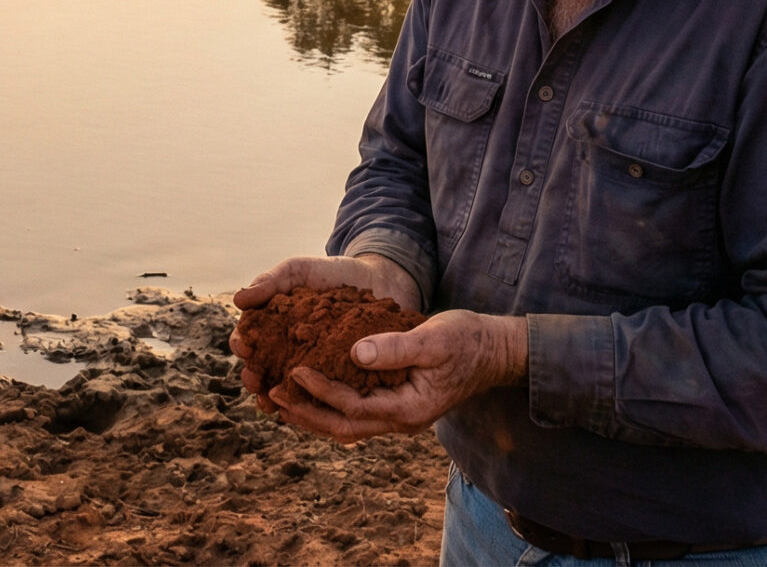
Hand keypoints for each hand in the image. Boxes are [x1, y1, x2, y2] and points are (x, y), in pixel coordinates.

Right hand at [229, 254, 420, 403]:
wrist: (374, 281)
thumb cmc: (329, 274)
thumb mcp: (297, 271)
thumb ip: (270, 281)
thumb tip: (238, 299)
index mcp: (269, 325)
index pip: (246, 338)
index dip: (242, 344)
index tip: (246, 347)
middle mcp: (283, 349)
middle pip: (260, 369)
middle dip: (253, 378)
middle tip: (255, 383)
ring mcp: (307, 365)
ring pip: (283, 388)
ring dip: (273, 399)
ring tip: (272, 407)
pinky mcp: (332, 376)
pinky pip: (316, 395)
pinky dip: (307, 404)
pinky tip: (305, 410)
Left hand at [266, 310, 526, 443]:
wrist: (494, 350)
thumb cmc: (467, 340)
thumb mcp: (433, 338)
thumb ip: (396, 348)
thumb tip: (355, 353)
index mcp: (408, 409)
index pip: (354, 407)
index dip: (322, 390)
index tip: (294, 370)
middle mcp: (400, 420)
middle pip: (344, 428)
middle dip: (307, 414)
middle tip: (272, 395)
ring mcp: (398, 416)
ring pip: (347, 426)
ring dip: (313, 415)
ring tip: (280, 400)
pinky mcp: (395, 404)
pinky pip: (355, 414)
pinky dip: (329, 407)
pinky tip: (308, 393)